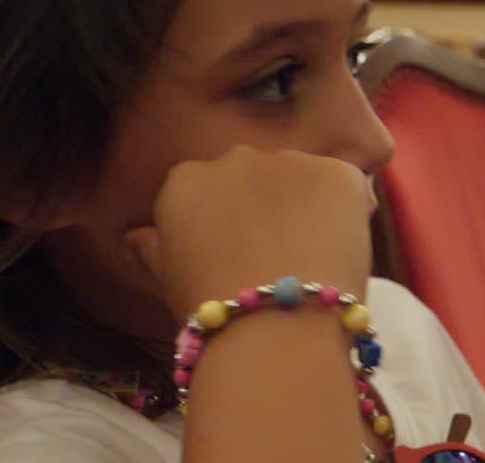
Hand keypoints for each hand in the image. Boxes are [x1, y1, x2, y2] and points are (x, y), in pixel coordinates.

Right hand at [125, 146, 375, 318]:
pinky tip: (340, 249)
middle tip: (279, 256)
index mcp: (186, 180)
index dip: (231, 222)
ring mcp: (289, 160)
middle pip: (258, 177)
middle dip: (268, 206)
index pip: (211, 189)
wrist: (274, 326)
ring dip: (308, 207)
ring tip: (312, 257)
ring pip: (303, 179)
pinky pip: (346, 186)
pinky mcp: (336, 172)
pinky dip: (348, 212)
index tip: (240, 255)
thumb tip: (136, 235)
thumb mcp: (167, 279)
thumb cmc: (212, 310)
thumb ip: (152, 246)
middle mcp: (234, 157)